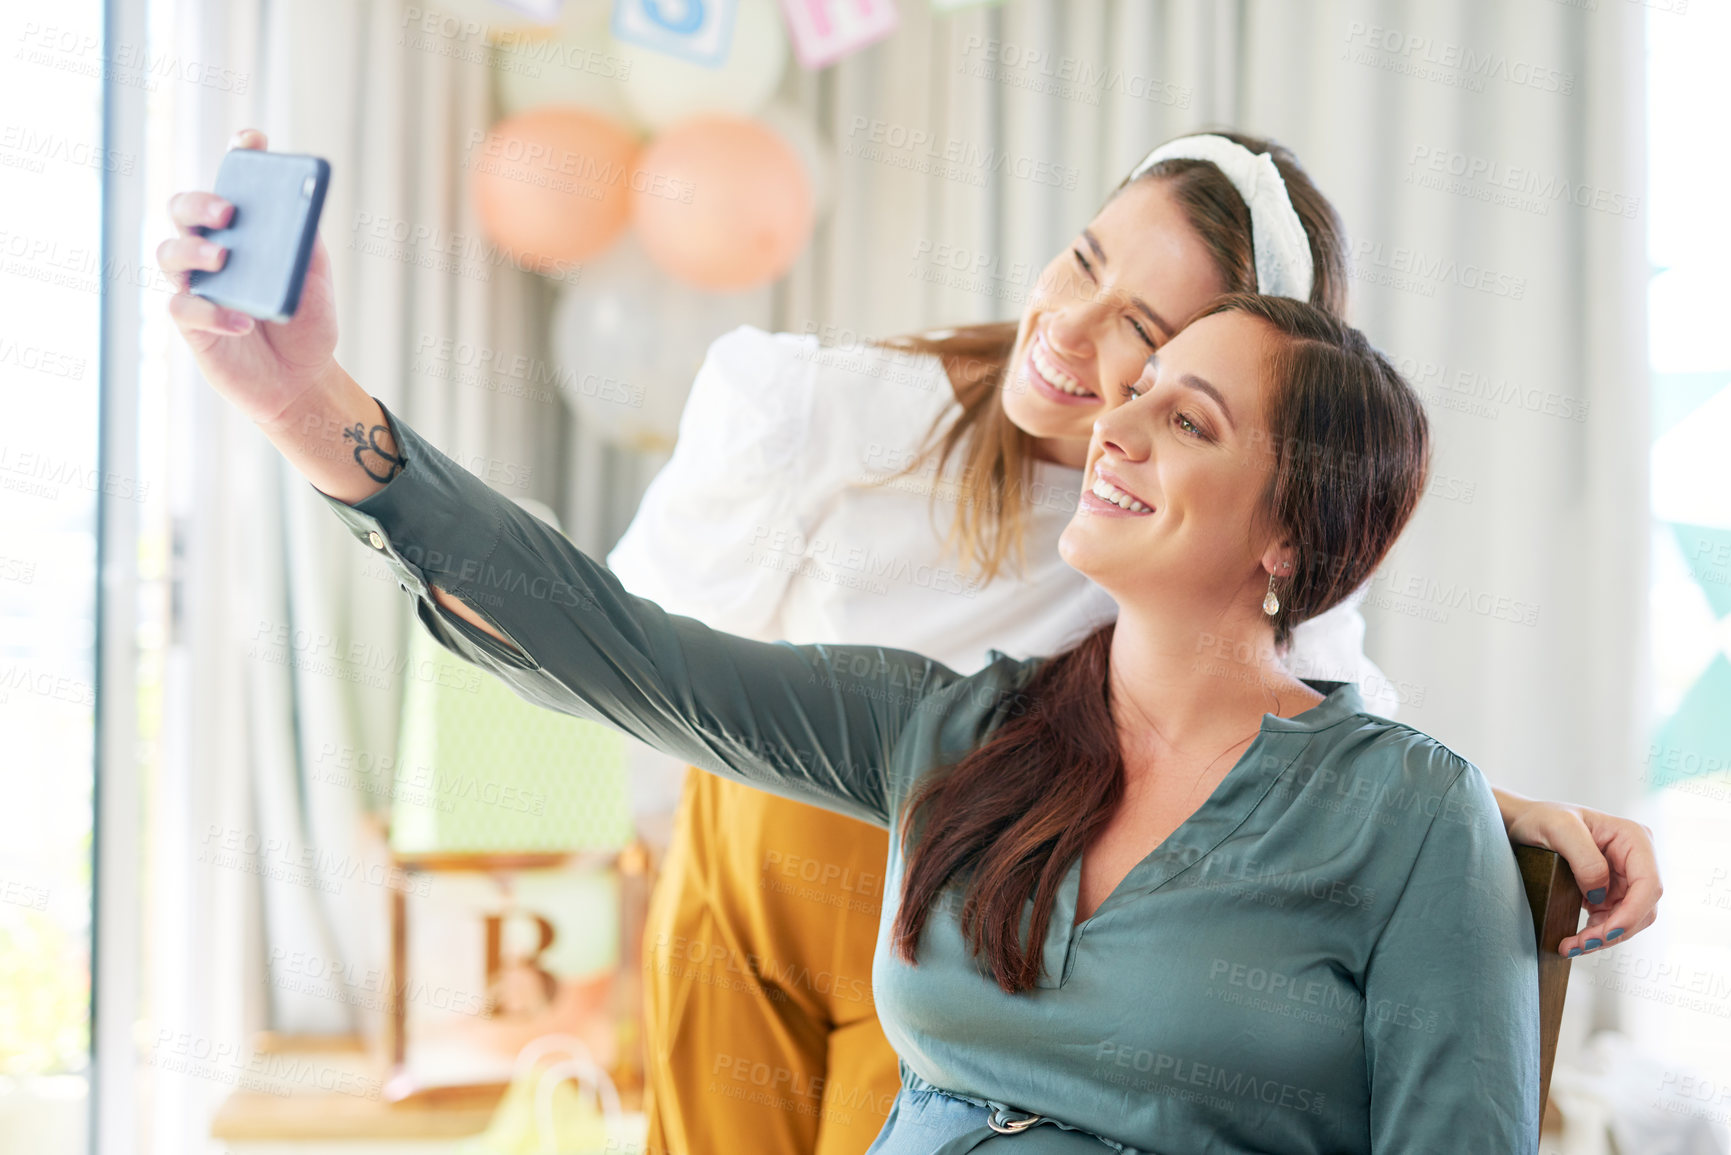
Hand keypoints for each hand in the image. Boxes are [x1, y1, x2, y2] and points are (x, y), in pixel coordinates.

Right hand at [158, 127, 340, 426]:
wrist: (302, 379)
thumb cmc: (305, 322)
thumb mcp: (315, 279)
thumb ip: (305, 244)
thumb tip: (297, 210)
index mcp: (245, 230)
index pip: (233, 181)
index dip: (239, 155)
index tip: (252, 139)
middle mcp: (211, 248)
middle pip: (183, 209)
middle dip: (200, 202)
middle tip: (228, 212)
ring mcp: (196, 283)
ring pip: (169, 253)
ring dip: (194, 250)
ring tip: (224, 258)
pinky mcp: (191, 324)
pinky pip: (185, 309)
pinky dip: (213, 312)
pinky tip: (243, 320)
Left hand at [1503, 796, 1660, 955]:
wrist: (1523, 823)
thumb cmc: (1541, 818)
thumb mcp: (1559, 828)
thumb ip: (1585, 859)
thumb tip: (1600, 894)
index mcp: (1634, 838)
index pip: (1649, 885)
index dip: (1632, 913)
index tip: (1606, 932)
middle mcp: (1636, 859)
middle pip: (1642, 908)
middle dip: (1614, 930)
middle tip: (1580, 944)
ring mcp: (1625, 876)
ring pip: (1629, 919)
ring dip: (1604, 937)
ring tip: (1572, 945)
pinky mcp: (1611, 891)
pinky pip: (1613, 919)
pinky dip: (1597, 933)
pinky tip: (1576, 939)